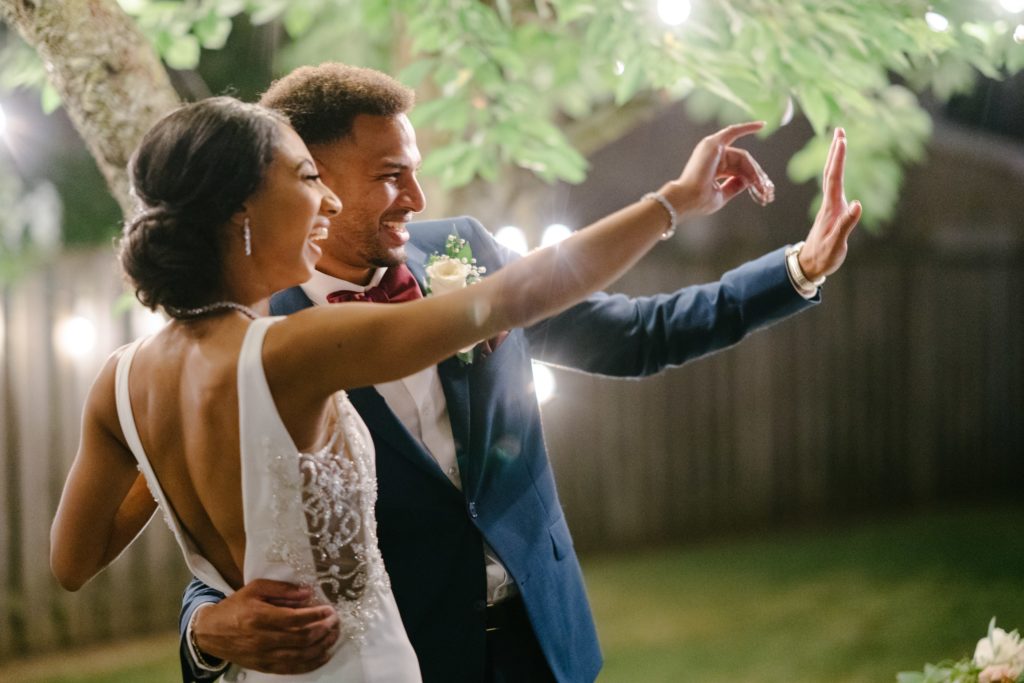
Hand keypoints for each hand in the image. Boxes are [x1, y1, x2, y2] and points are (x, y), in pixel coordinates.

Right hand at [192, 579, 338, 674]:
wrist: (210, 632)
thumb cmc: (235, 607)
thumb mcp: (255, 589)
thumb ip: (282, 589)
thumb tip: (307, 592)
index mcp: (260, 617)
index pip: (295, 619)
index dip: (316, 615)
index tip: (330, 609)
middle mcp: (262, 639)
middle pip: (301, 638)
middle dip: (323, 629)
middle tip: (335, 621)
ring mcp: (263, 656)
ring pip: (300, 656)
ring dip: (321, 647)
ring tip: (333, 636)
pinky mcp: (264, 667)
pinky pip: (291, 669)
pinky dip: (310, 664)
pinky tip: (323, 655)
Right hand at [663, 121, 774, 216]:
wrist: (687, 200)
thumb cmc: (700, 201)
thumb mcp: (722, 195)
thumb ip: (735, 186)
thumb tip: (749, 181)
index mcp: (713, 168)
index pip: (738, 169)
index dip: (751, 179)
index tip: (764, 194)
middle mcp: (712, 156)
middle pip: (743, 162)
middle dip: (756, 176)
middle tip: (767, 191)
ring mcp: (711, 148)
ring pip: (743, 156)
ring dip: (754, 171)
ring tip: (762, 185)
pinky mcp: (713, 144)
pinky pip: (734, 131)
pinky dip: (747, 127)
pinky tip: (760, 125)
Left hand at [798, 128, 861, 280]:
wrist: (809, 266)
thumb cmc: (824, 257)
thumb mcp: (836, 244)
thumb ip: (846, 224)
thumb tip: (858, 204)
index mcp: (831, 208)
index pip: (834, 178)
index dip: (838, 158)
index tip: (841, 139)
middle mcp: (829, 203)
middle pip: (830, 172)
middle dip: (835, 151)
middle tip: (840, 130)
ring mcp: (830, 207)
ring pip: (831, 177)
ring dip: (835, 159)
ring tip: (840, 142)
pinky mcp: (832, 212)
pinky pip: (835, 186)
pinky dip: (837, 173)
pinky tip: (839, 170)